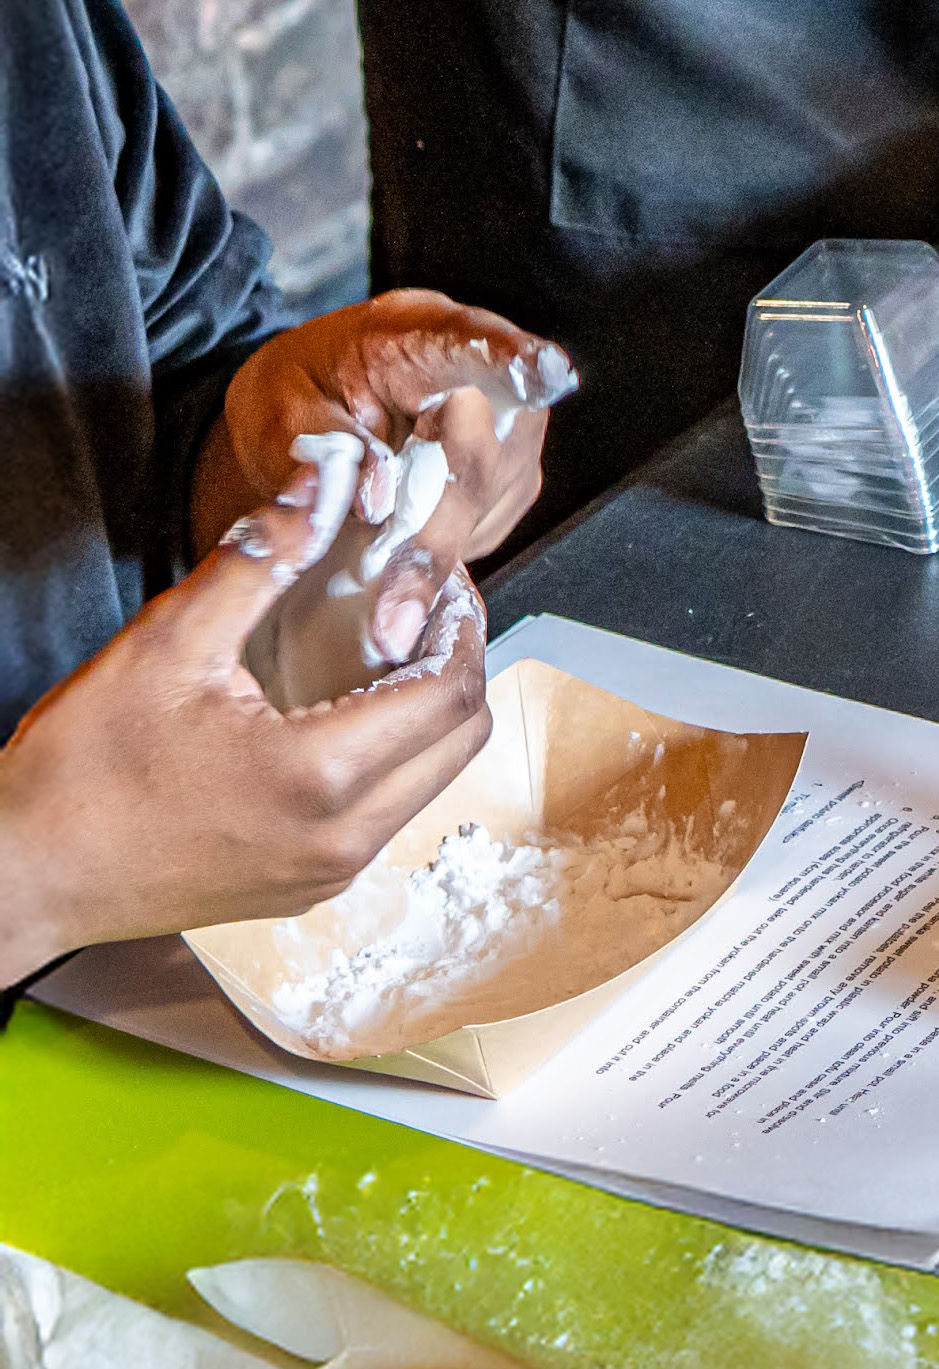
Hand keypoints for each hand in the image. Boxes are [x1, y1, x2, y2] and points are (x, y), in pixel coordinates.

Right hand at [0, 485, 492, 988]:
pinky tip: (353, 704)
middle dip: (461, 658)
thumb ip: (260, 558)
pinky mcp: (307, 887)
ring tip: (393, 644)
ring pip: (435, 778)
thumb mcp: (167, 644)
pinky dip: (398, 753)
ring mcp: (328, 873)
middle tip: (426, 603)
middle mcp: (343, 838)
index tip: (436, 573)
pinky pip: (391, 811)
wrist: (21, 878)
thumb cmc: (79, 773)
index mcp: (321, 777)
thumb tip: (326, 481)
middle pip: (463, 737)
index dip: (461, 618)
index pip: (452, 688)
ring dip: (433, 709)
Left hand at [197, 293, 572, 597]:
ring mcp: (509, 428)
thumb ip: (320, 446)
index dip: (512, 359)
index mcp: (414, 335)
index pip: (470, 343)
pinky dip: (436, 555)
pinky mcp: (513, 477)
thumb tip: (377, 496)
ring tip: (372, 592)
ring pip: (484, 502)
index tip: (545, 374)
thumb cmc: (302, 392)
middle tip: (392, 618)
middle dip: (434, 536)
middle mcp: (481, 374)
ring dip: (428, 554)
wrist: (320, 404)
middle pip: (479, 453)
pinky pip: (481, 528)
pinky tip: (396, 552)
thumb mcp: (278, 410)